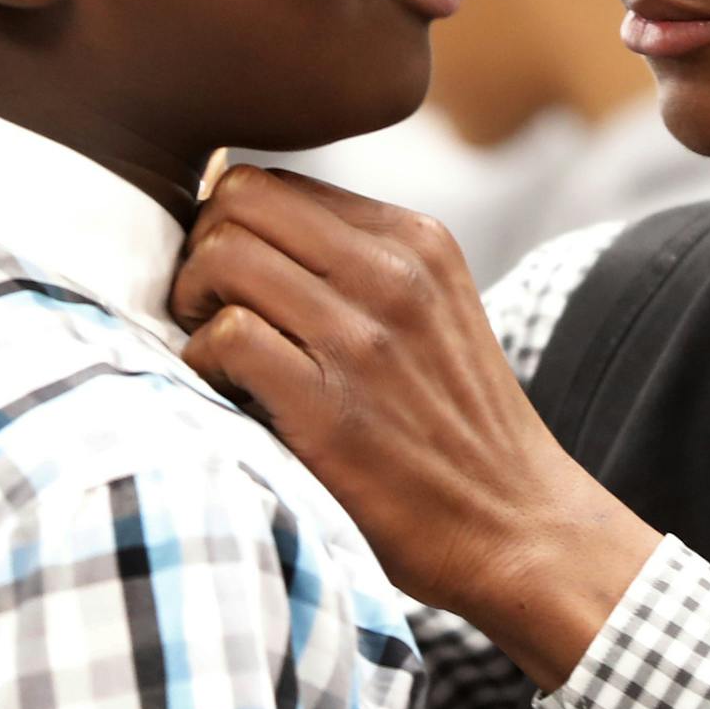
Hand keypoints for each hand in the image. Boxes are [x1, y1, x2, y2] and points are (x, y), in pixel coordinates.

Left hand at [170, 165, 660, 688]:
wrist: (517, 526)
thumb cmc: (455, 427)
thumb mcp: (434, 311)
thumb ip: (360, 263)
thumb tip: (241, 229)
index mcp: (416, 239)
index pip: (276, 182)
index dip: (230, 225)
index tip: (231, 280)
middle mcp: (392, 273)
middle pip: (238, 198)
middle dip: (200, 248)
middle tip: (205, 307)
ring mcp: (363, 340)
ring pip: (223, 255)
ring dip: (192, 302)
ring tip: (210, 349)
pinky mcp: (330, 409)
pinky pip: (227, 336)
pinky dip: (201, 361)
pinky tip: (223, 391)